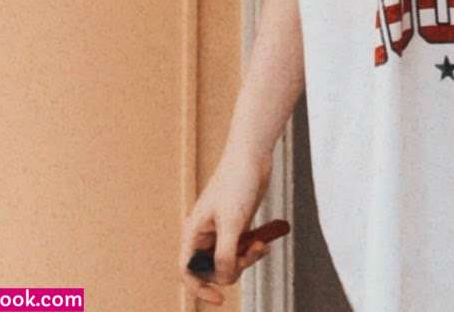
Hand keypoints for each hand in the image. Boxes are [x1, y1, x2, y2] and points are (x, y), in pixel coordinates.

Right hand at [179, 147, 274, 305]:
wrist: (253, 155)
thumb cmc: (237, 182)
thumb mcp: (231, 222)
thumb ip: (225, 254)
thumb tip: (223, 278)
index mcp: (194, 232)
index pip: (189, 270)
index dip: (200, 288)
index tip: (218, 299)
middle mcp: (206, 233)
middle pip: (213, 267)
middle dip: (233, 266)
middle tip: (251, 253)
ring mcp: (222, 229)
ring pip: (230, 259)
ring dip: (246, 257)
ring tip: (261, 245)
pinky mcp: (237, 224)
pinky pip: (242, 247)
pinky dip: (252, 249)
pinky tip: (265, 242)